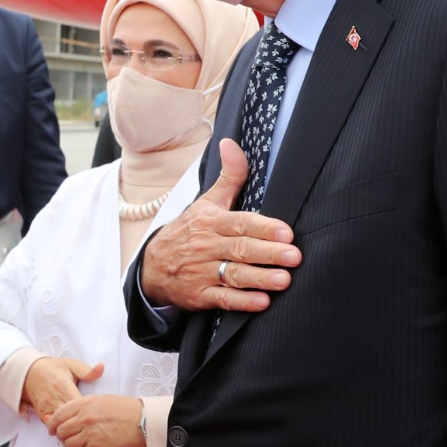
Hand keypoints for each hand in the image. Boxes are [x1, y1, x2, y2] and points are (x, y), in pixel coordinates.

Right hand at [22, 355, 103, 422]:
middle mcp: (55, 399)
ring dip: (70, 428)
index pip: (79, 404)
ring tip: (81, 430)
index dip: (89, 411)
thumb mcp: (70, 364)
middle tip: (92, 426)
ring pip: (60, 425)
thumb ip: (86, 370)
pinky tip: (68, 429)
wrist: (28, 372)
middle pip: (71, 418)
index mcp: (64, 386)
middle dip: (82, 424)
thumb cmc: (51, 368)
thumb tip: (101, 368)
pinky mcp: (41, 413)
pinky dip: (59, 429)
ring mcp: (47, 407)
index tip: (97, 414)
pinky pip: (51, 426)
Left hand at [47, 394, 144, 446]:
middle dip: (60, 435)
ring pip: (67, 444)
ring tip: (75, 442)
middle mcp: (84, 420)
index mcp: (83, 405)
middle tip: (63, 436)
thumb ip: (81, 406)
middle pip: (60, 431)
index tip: (51, 428)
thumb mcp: (99, 399)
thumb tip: (67, 415)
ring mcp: (90, 435)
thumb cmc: (123, 409)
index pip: (58, 415)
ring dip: (69, 444)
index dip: (52, 423)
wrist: (140, 422)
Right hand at [140, 139, 300, 312]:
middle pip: (240, 249)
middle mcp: (206, 246)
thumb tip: (231, 144)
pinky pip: (223, 299)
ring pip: (233, 274)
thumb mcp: (206, 203)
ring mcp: (201, 272)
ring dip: (259, 278)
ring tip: (283, 280)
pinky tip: (261, 302)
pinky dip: (242, 301)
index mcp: (211, 222)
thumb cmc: (189, 232)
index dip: (264, 228)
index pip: (240, 223)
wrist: (152, 266)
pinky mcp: (199, 295)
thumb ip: (228, 177)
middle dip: (269, 253)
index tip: (286, 232)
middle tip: (294, 256)